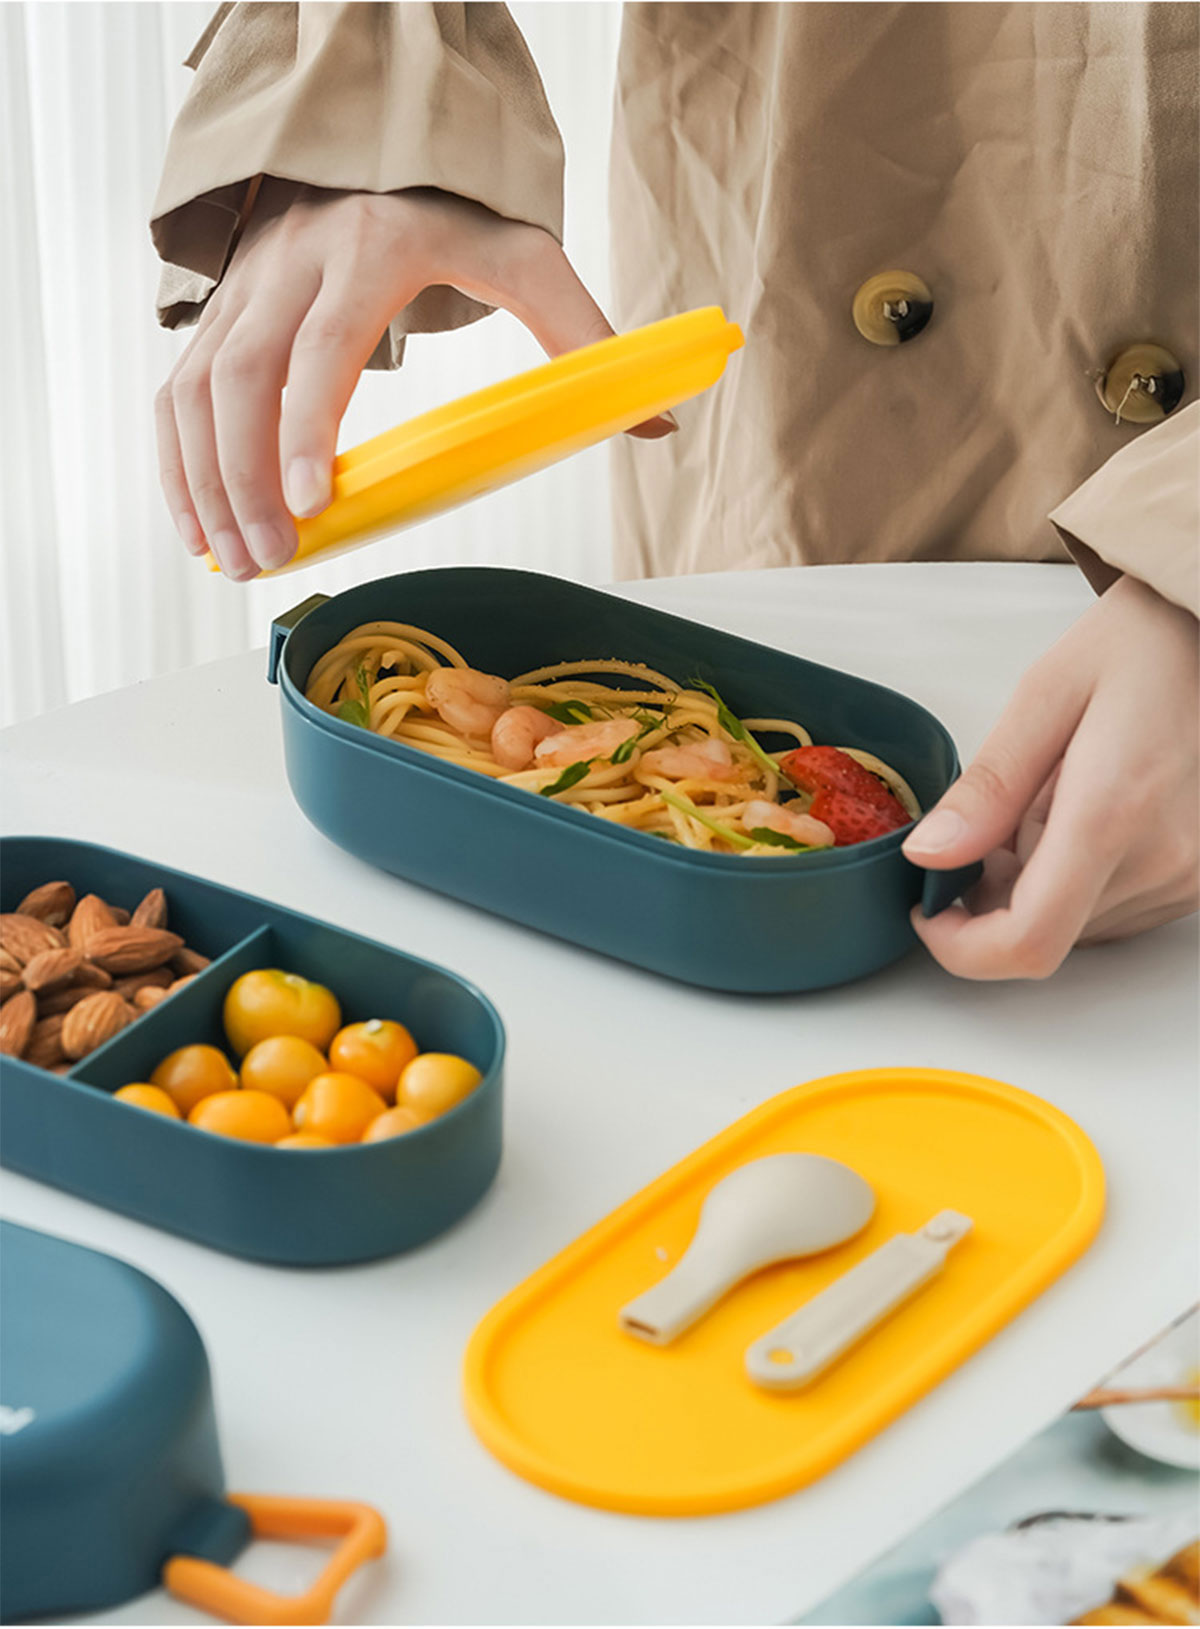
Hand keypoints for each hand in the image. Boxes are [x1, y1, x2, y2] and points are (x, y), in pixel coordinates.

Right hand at [155, 182, 673, 578]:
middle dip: (245, 477)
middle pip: (241, 378)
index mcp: (367, 251)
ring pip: (194, 390)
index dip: (309, 426)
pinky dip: (177, 464)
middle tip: (273, 558)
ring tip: (232, 560)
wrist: (373, 142)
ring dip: (203, 483)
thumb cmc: (451, 206)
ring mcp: (245, 289)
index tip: (313, 503)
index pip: (324, 347)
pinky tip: (198, 526)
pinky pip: (175, 392)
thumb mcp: (525, 253)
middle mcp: (290, 266)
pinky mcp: (219, 312)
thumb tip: (656, 423)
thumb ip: (580, 333)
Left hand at [903, 575, 1198, 977]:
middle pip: (1044, 933)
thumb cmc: (1143, 646)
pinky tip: (1085, 811)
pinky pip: (1113, 909)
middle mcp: (1163, 861)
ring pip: (1075, 926)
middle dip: (993, 893)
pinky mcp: (1199, 878)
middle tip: (994, 815)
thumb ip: (988, 788)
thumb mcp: (1045, 696)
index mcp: (1112, 813)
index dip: (962, 947)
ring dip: (1036, 882)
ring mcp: (1189, 876)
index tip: (928, 908)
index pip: (1028, 941)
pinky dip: (1077, 877)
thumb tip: (929, 856)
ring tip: (1052, 797)